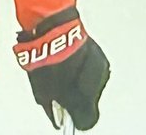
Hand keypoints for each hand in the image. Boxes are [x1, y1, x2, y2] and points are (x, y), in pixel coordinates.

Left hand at [15, 7, 109, 130]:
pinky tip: (70, 61)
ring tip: (63, 71)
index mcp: (87, 95)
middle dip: (76, 98)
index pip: (87, 119)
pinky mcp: (99, 53)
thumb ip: (52, 106)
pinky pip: (92, 68)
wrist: (53, 27)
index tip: (67, 114)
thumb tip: (56, 115)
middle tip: (61, 90)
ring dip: (80, 82)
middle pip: (90, 100)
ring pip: (92, 84)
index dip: (75, 116)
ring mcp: (101, 66)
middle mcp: (98, 83)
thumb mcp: (44, 89)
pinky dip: (82, 68)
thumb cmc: (49, 56)